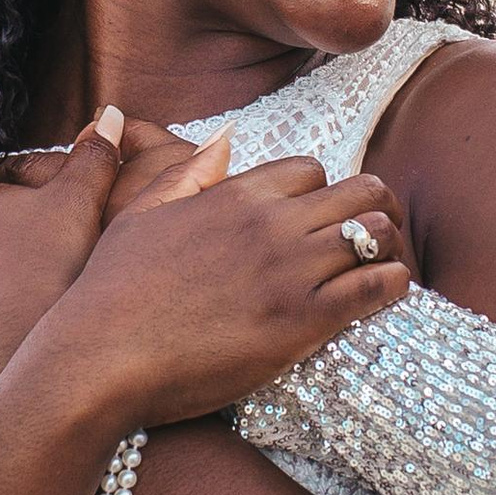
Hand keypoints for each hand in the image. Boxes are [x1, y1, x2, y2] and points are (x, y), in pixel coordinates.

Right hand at [56, 155, 412, 431]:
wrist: (102, 358)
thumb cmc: (112, 292)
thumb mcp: (142, 215)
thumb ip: (189, 173)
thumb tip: (225, 137)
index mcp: (233, 195)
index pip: (311, 170)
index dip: (321, 193)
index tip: (318, 221)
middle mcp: (269, 224)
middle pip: (359, 193)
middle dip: (374, 210)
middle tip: (376, 237)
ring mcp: (289, 271)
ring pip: (377, 233)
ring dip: (389, 245)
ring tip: (384, 265)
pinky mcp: (303, 322)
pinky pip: (375, 286)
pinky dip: (393, 284)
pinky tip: (389, 293)